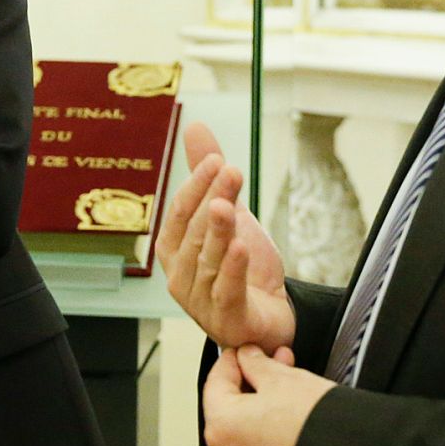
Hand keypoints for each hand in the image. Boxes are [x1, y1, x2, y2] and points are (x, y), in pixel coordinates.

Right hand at [156, 121, 294, 351]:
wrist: (270, 316)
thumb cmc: (241, 268)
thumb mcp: (229, 214)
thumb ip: (208, 176)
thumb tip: (194, 126)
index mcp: (174, 251)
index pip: (179, 214)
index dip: (195, 186)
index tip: (217, 160)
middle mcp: (181, 277)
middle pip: (194, 233)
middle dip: (212, 200)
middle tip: (231, 171)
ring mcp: (200, 302)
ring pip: (207, 260)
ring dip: (219, 230)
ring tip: (229, 205)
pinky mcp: (226, 319)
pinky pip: (226, 291)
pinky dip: (231, 269)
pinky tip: (240, 246)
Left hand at [203, 346, 334, 445]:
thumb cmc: (316, 425)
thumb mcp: (283, 379)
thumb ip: (257, 363)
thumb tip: (247, 356)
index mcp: (221, 427)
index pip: (215, 381)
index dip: (233, 359)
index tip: (246, 349)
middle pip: (229, 407)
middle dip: (251, 382)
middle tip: (274, 363)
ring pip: (244, 430)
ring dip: (260, 407)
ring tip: (288, 387)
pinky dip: (267, 433)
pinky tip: (290, 418)